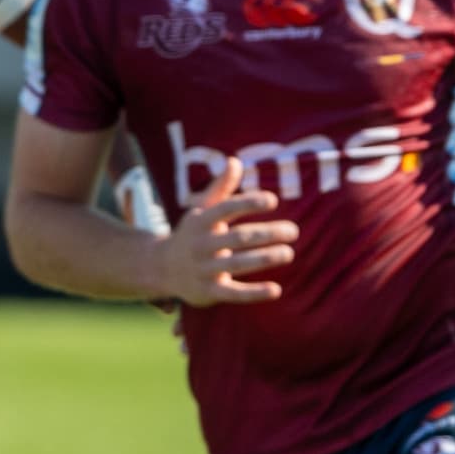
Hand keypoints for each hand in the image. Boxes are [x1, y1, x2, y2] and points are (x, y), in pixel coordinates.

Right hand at [151, 157, 294, 307]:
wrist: (160, 268)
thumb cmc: (192, 234)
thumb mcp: (201, 210)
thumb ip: (221, 187)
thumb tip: (235, 161)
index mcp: (200, 221)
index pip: (226, 208)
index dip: (248, 203)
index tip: (273, 200)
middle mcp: (201, 244)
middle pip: (238, 237)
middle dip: (267, 233)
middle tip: (293, 231)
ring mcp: (203, 269)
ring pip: (238, 264)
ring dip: (265, 258)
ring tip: (289, 253)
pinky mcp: (208, 292)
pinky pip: (233, 293)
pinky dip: (254, 293)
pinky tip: (276, 290)